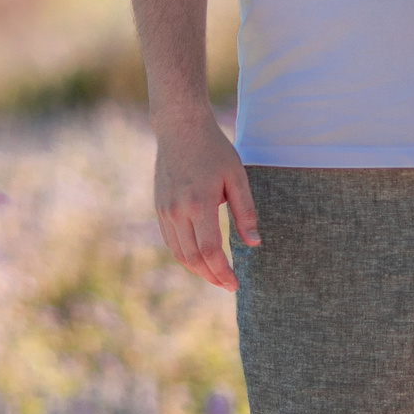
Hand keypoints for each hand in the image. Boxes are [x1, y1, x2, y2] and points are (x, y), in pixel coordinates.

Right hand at [154, 105, 259, 289]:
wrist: (180, 128)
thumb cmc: (214, 150)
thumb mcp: (237, 177)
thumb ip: (245, 212)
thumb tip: (254, 244)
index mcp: (199, 204)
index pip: (209, 251)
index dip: (222, 272)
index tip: (235, 284)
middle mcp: (177, 211)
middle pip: (192, 257)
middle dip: (211, 276)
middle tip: (227, 285)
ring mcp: (164, 211)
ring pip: (178, 253)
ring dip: (197, 270)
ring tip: (216, 276)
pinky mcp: (159, 208)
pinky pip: (171, 241)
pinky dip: (185, 255)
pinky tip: (199, 259)